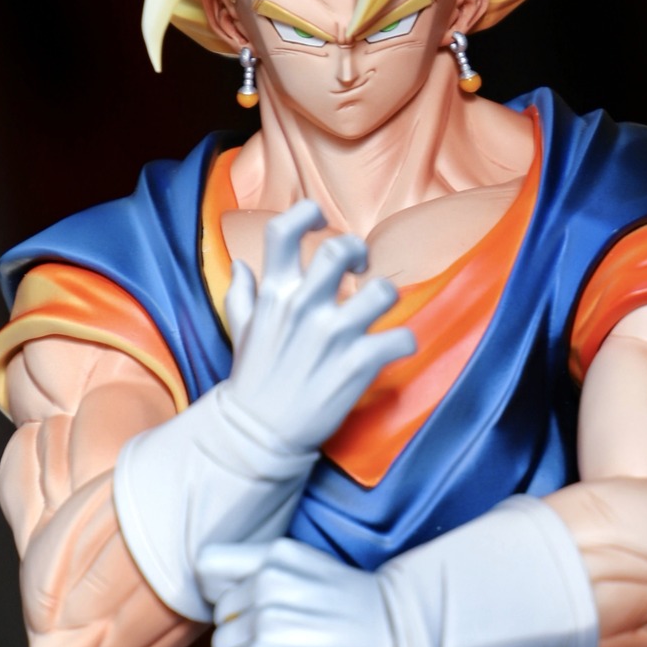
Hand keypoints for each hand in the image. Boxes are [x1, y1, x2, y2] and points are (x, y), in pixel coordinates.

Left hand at [200, 539, 399, 646]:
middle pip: (220, 614)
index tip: (242, 607)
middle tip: (279, 640)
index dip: (218, 590)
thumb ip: (269, 575)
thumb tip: (226, 606)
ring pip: (221, 646)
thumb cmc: (358, 610)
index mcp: (276, 555)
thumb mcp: (312, 570)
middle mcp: (266, 580)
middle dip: (241, 631)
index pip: (208, 565)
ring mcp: (264, 616)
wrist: (398, 638)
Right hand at [220, 201, 415, 457]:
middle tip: (360, 268)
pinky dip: (405, 342)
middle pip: (341, 250)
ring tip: (379, 311)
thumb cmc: (252, 380)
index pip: (286, 229)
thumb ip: (243, 294)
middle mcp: (304, 306)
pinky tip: (395, 348)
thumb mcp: (241, 330)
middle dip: (357, 252)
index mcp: (275, 293)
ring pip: (382, 291)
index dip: (307, 213)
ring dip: (387, 296)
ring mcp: (333, 335)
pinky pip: (401, 338)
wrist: (258, 434)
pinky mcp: (357, 365)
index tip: (321, 221)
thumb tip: (242, 266)